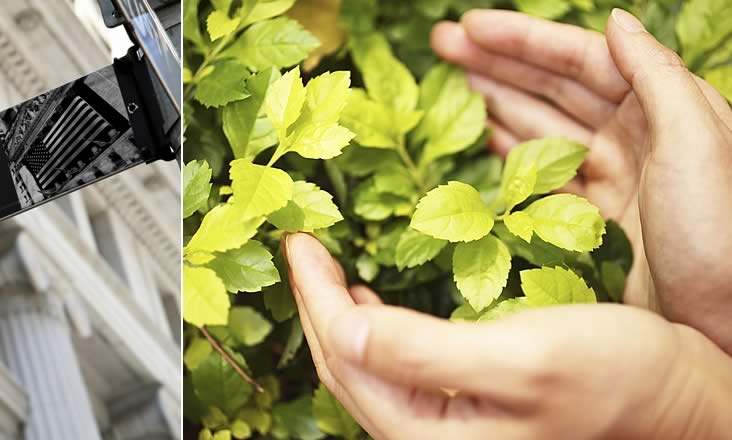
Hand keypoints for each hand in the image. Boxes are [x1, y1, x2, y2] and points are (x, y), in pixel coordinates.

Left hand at [285, 232, 731, 438]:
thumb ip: (425, 353)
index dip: (315, 294)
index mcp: (427, 433)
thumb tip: (345, 327)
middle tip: (302, 245)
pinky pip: (395, 366)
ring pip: (365, 365)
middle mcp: (425, 436)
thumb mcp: (523, 358)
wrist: (682, 401)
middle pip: (346, 364)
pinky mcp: (463, 408)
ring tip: (325, 267)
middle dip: (316, 302)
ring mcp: (443, 425)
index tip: (299, 239)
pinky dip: (374, 327)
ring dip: (340, 313)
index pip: (347, 354)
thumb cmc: (617, 379)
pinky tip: (372, 302)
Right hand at [431, 9, 731, 351]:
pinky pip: (539, 180)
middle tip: (441, 44)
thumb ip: (658, 78)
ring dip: (495, 102)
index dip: (524, 41)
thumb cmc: (721, 235)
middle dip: (497, 62)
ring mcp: (610, 182)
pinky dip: (506, 157)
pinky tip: (479, 141)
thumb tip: (614, 20)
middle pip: (553, 87)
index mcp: (662, 110)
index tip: (470, 27)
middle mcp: (634, 138)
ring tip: (449, 83)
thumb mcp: (700, 143)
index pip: (581, 60)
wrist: (729, 328)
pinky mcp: (591, 225)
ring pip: (540, 128)